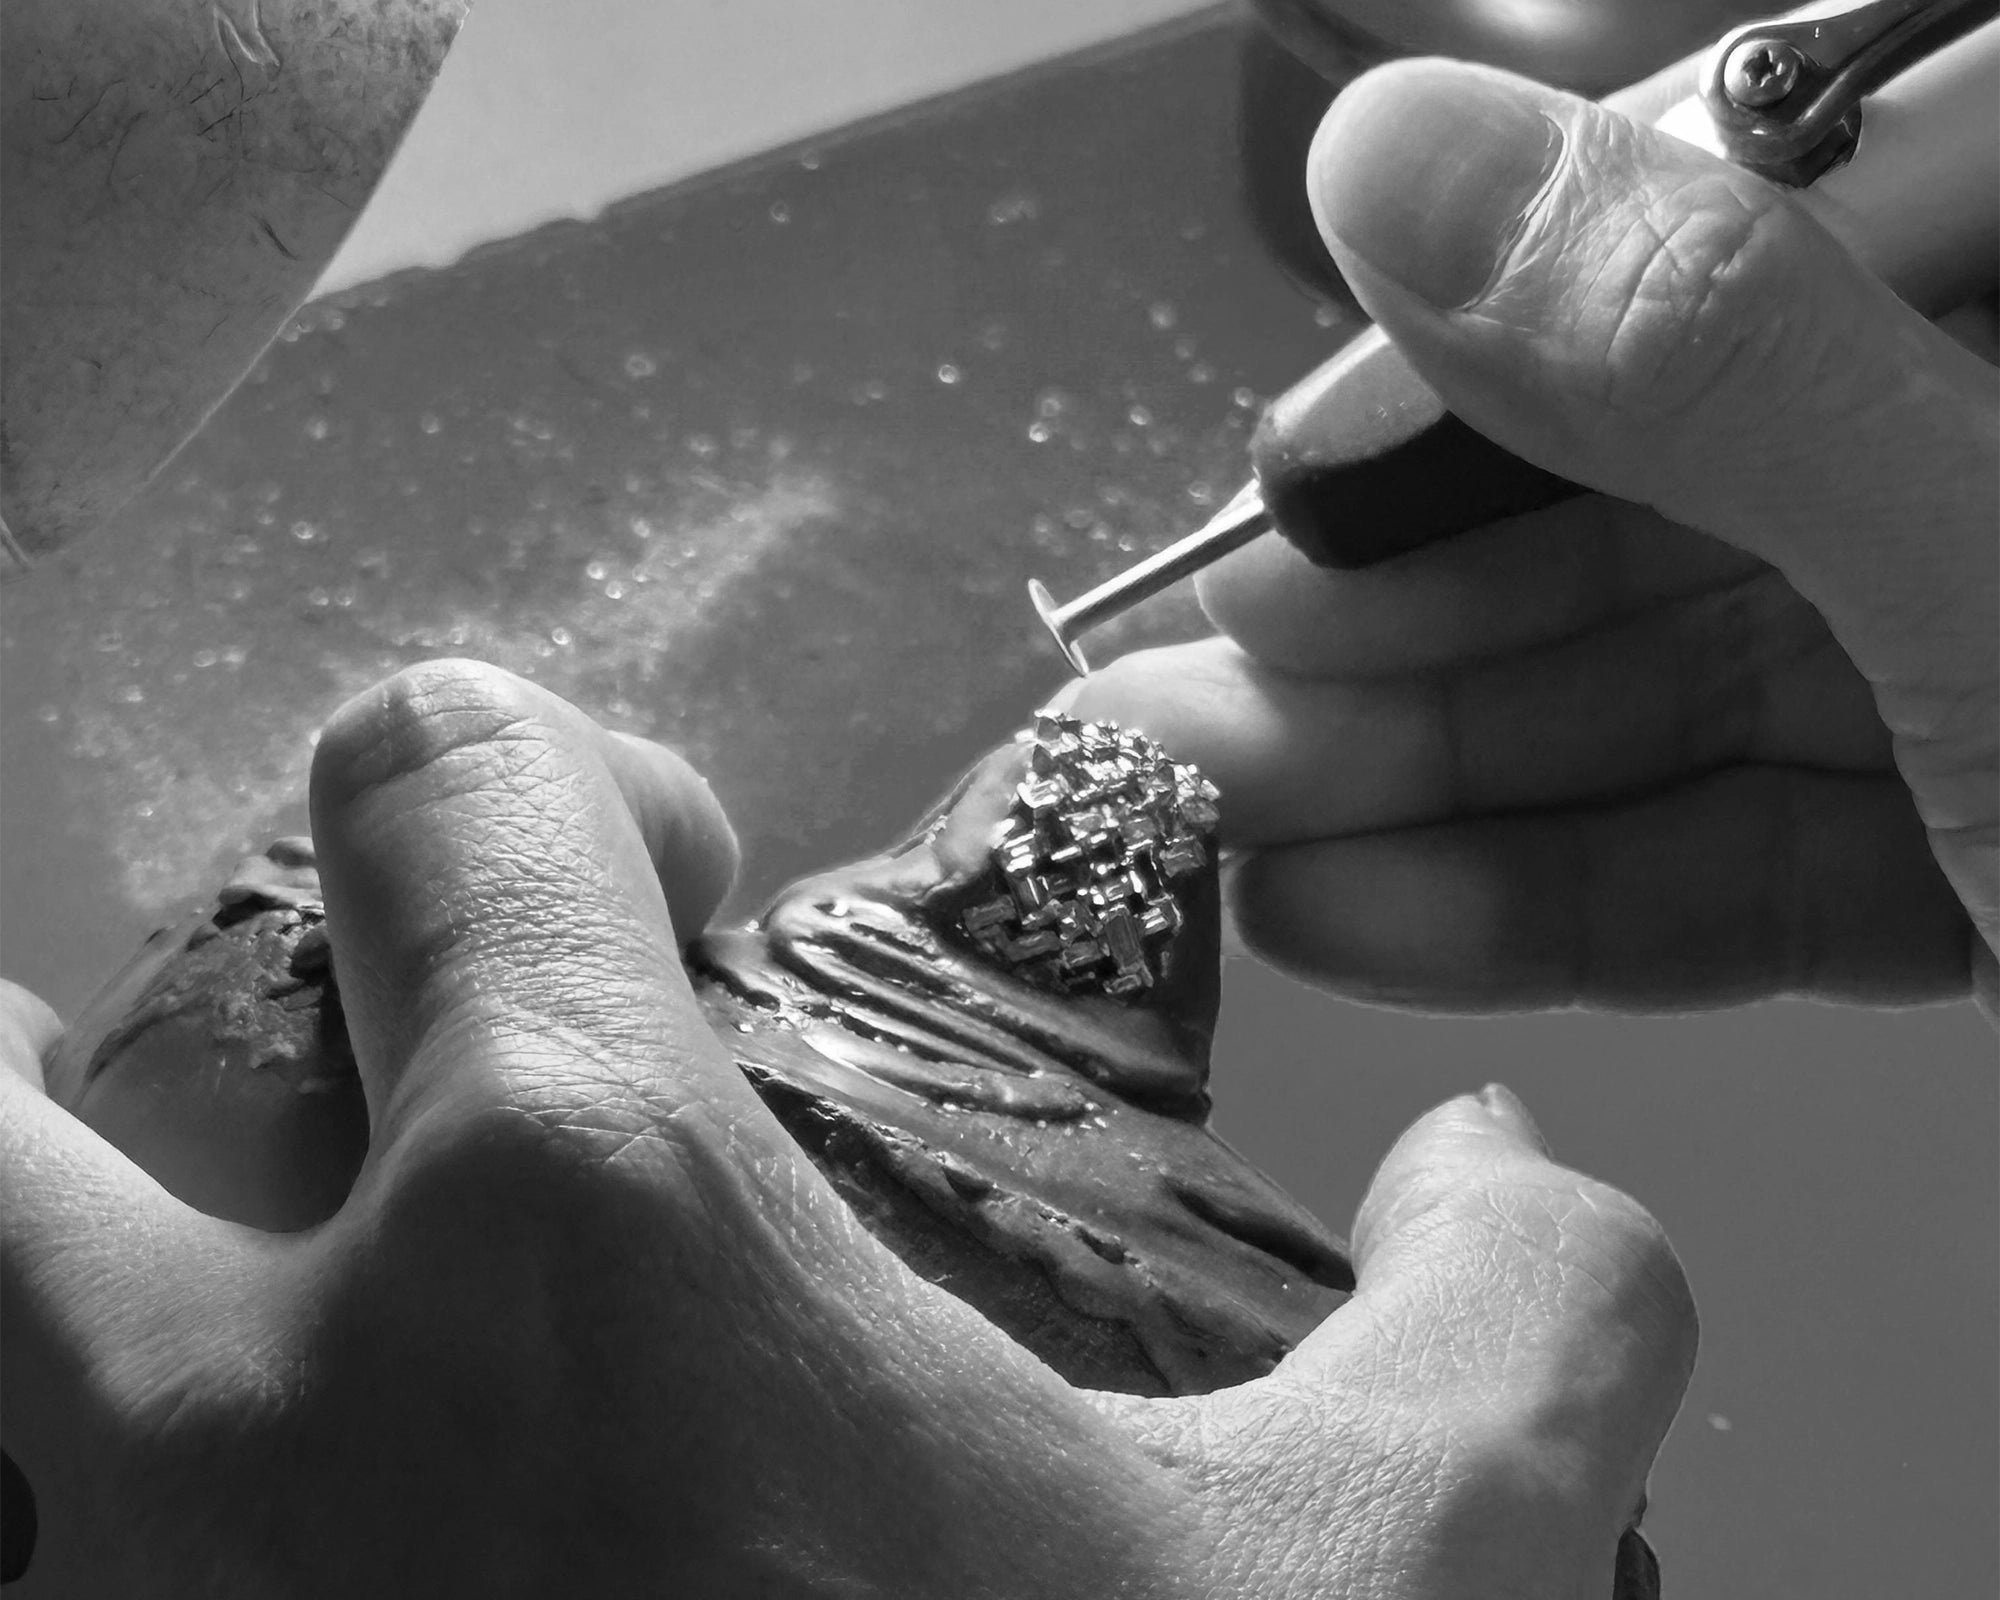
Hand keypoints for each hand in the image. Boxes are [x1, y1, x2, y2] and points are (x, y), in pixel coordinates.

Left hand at [1, 660, 1692, 1596]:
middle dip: (186, 1006)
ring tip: (276, 1306)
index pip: (441, 789)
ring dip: (66, 1240)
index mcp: (578, 1237)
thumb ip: (1507, 1331)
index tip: (647, 879)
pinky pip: (28, 1540)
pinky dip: (99, 1478)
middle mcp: (255, 1407)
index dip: (541, 769)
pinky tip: (309, 1527)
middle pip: (36, 1050)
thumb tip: (1516, 1170)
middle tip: (353, 1074)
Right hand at [1064, 59, 1996, 1014]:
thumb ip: (1714, 363)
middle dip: (1389, 631)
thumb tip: (1399, 158)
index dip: (1475, 380)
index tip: (1289, 499)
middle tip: (1167, 710)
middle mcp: (1989, 464)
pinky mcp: (1973, 867)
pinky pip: (1735, 863)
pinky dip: (1544, 904)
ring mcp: (1989, 667)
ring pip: (1658, 697)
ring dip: (1413, 781)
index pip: (1714, 251)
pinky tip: (1348, 917)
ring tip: (1201, 834)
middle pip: (1648, 505)